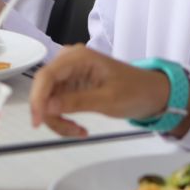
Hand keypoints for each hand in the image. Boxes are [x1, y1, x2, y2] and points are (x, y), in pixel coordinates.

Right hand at [29, 46, 175, 136]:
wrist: (151, 94)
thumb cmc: (135, 91)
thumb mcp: (107, 99)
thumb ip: (76, 102)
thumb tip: (47, 107)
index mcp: (78, 57)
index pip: (46, 76)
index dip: (37, 99)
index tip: (38, 122)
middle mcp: (68, 62)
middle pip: (44, 89)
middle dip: (50, 114)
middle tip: (69, 131)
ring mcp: (69, 74)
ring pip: (47, 101)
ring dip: (58, 120)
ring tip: (79, 132)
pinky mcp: (71, 87)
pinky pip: (56, 105)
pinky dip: (63, 119)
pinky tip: (79, 128)